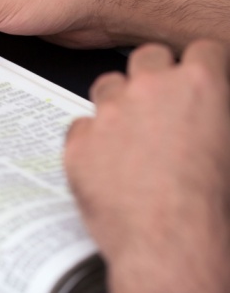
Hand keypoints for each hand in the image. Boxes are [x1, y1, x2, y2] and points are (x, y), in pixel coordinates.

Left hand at [64, 41, 229, 292]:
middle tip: (160, 102)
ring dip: (117, 102)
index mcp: (199, 84)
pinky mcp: (78, 142)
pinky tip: (107, 163)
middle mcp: (150, 89)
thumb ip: (214, 113)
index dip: (199, 66)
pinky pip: (81, 127)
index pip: (201, 50)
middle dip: (154, 73)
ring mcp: (108, 113)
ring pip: (107, 85)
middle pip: (147, 56)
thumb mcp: (228, 143)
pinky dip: (91, 141)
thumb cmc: (210, 203)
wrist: (169, 242)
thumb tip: (207, 115)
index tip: (196, 78)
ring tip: (130, 134)